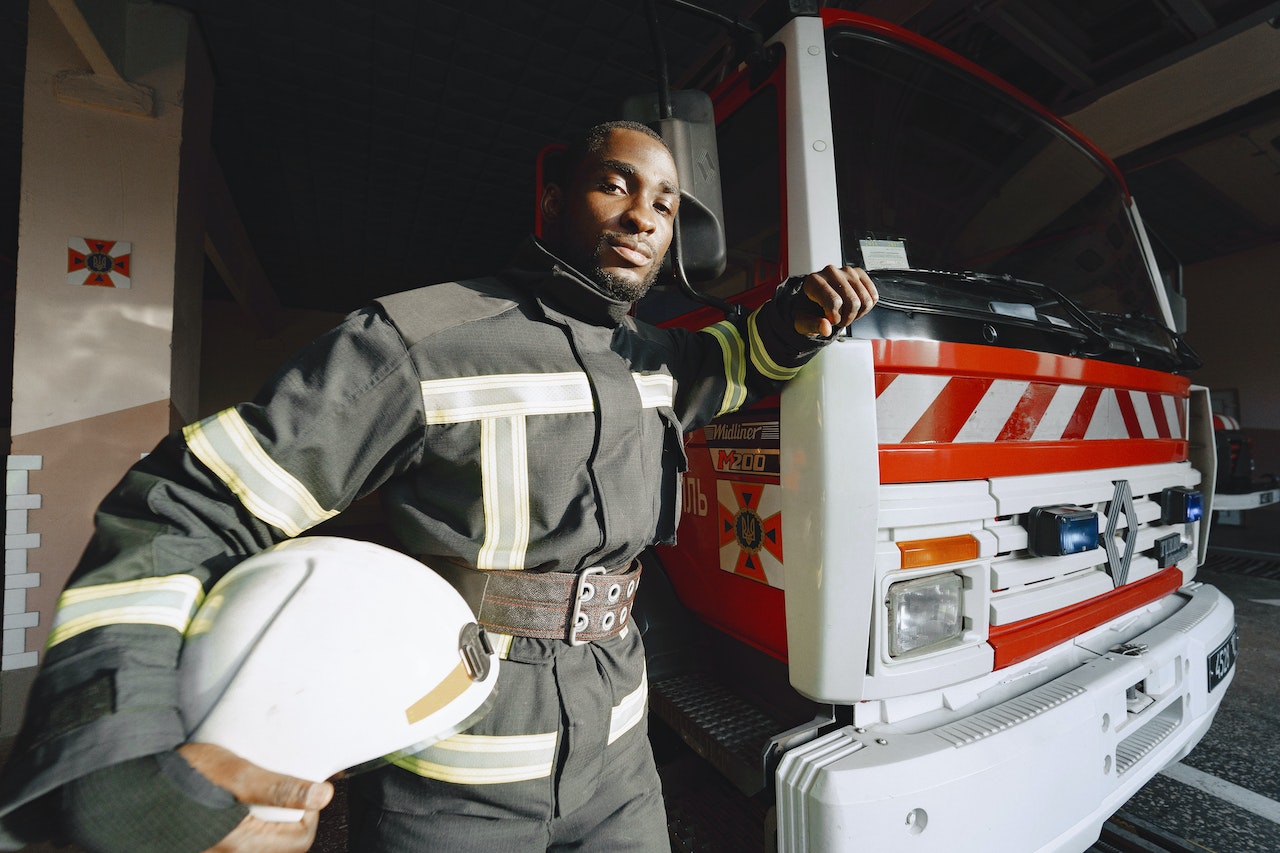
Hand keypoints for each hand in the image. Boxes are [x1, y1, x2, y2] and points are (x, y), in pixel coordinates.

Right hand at [178, 743, 332, 852]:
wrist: (132, 784)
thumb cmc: (181, 777)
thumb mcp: (238, 775)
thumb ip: (280, 788)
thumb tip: (324, 795)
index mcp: (241, 845)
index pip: (300, 839)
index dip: (310, 812)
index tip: (306, 789)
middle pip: (282, 845)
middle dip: (290, 818)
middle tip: (285, 791)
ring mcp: (215, 851)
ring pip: (262, 844)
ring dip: (269, 821)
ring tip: (262, 795)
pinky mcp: (205, 845)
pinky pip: (241, 841)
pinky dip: (250, 825)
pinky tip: (241, 804)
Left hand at [795, 265, 877, 336]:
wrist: (814, 301)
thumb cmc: (808, 310)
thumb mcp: (803, 322)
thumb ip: (813, 325)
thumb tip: (826, 328)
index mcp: (813, 281)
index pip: (834, 302)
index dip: (835, 318)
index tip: (829, 321)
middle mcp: (830, 272)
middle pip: (852, 302)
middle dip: (847, 318)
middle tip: (838, 320)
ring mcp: (846, 271)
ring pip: (865, 300)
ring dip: (856, 314)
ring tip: (845, 313)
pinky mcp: (859, 273)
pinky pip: (873, 296)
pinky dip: (866, 307)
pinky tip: (854, 307)